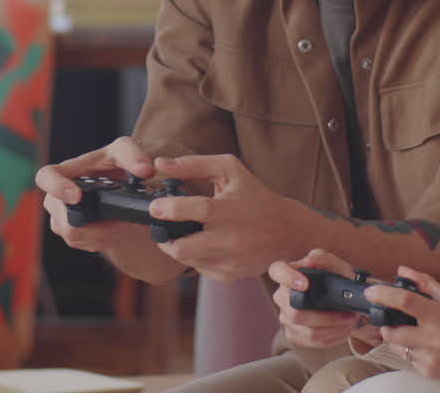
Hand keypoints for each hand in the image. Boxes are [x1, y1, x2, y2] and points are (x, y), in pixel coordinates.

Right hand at [34, 137, 156, 252]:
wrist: (122, 189)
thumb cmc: (115, 164)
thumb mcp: (126, 151)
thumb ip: (134, 155)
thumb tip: (144, 170)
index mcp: (66, 171)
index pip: (46, 176)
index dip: (56, 187)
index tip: (76, 197)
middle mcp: (57, 197)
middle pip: (63, 218)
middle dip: (95, 222)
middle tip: (120, 216)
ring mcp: (62, 219)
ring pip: (76, 235)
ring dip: (104, 231)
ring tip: (123, 220)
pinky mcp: (73, 235)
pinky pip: (86, 244)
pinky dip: (106, 238)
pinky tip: (118, 227)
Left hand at [148, 153, 298, 279]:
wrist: (285, 231)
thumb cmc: (254, 196)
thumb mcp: (229, 170)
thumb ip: (194, 165)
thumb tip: (160, 164)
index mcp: (229, 210)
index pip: (195, 211)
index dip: (170, 209)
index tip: (154, 207)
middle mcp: (230, 239)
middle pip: (183, 247)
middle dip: (163, 237)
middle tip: (160, 226)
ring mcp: (229, 260)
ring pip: (186, 259)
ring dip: (177, 246)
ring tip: (181, 232)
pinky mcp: (228, 275)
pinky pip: (199, 267)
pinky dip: (195, 256)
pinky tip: (204, 243)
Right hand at [270, 249, 381, 349]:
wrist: (342, 298)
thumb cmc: (335, 277)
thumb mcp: (335, 265)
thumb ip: (323, 259)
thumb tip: (310, 261)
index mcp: (288, 274)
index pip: (277, 271)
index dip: (287, 277)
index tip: (306, 284)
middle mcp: (282, 296)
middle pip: (295, 312)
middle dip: (327, 316)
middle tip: (348, 314)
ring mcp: (286, 317)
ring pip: (307, 331)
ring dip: (334, 329)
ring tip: (351, 322)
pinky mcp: (294, 334)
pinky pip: (312, 342)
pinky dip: (333, 338)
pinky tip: (344, 331)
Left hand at [364, 265, 439, 380]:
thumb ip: (426, 284)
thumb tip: (402, 271)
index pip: (405, 302)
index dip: (383, 295)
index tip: (371, 291)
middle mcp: (434, 340)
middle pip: (391, 331)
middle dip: (386, 323)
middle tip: (391, 317)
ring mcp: (431, 359)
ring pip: (397, 347)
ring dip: (398, 338)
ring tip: (416, 332)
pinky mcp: (431, 372)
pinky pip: (409, 359)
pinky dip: (412, 351)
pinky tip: (429, 346)